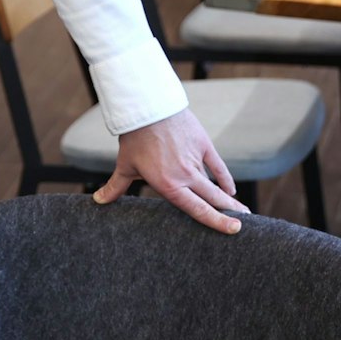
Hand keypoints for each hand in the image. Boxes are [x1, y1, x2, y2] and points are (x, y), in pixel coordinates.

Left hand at [95, 108, 247, 233]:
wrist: (147, 108)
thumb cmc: (134, 139)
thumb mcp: (125, 166)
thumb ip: (115, 187)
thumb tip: (98, 201)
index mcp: (168, 185)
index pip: (197, 210)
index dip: (216, 222)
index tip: (232, 231)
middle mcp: (185, 176)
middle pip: (213, 200)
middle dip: (229, 215)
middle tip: (242, 227)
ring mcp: (196, 160)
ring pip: (216, 185)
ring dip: (229, 199)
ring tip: (241, 211)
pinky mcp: (203, 144)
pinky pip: (218, 165)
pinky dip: (225, 178)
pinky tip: (231, 188)